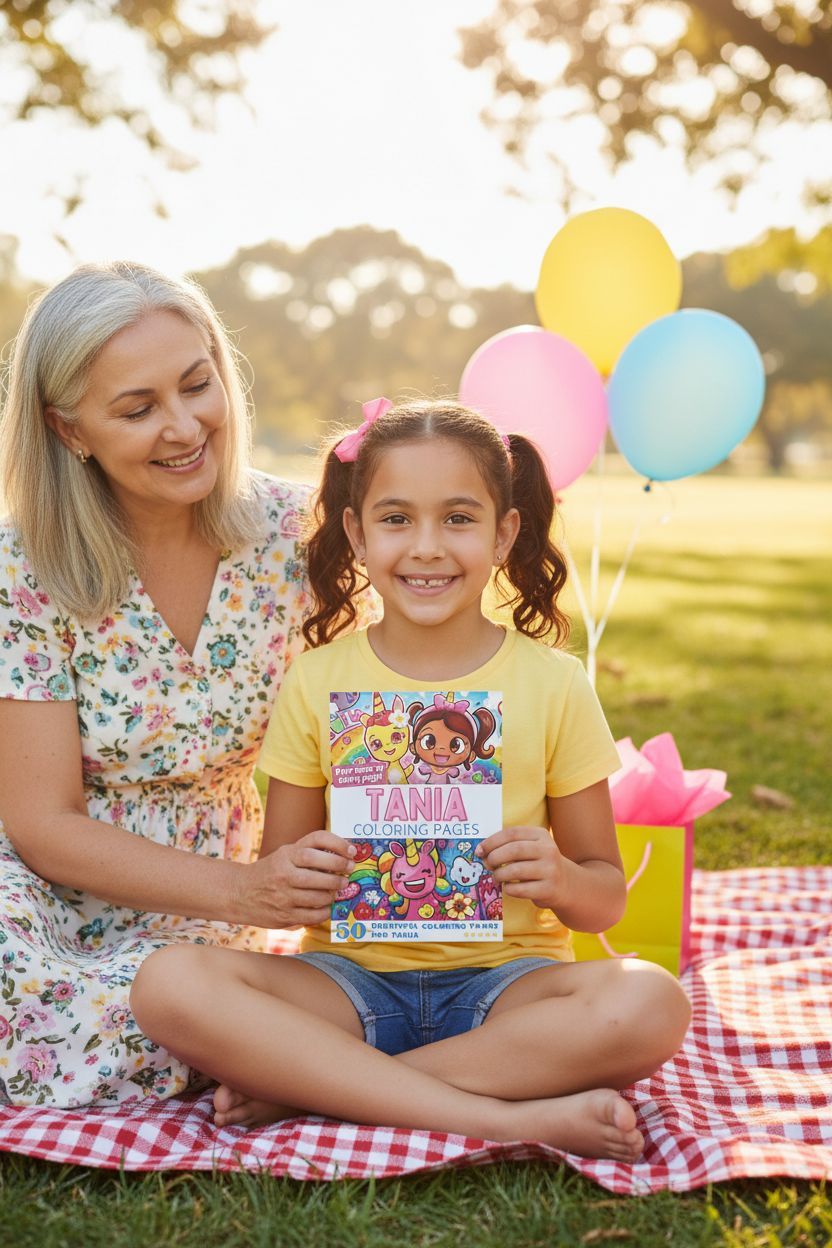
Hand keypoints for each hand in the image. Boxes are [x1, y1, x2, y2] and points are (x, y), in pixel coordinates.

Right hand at [236, 830, 354, 928]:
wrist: (240, 893)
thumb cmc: (271, 871)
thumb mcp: (285, 854)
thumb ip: (309, 852)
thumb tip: (344, 855)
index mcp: (286, 854)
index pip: (316, 841)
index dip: (338, 844)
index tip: (352, 851)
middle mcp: (284, 873)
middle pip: (319, 872)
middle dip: (339, 873)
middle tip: (348, 874)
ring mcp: (283, 896)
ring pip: (318, 896)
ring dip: (333, 894)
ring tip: (337, 890)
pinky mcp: (284, 915)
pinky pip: (313, 915)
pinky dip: (324, 911)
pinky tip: (326, 905)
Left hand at [477, 825, 565, 910]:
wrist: (565, 884)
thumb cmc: (538, 863)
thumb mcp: (531, 847)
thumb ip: (510, 845)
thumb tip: (482, 851)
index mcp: (541, 835)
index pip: (512, 833)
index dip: (492, 841)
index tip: (480, 850)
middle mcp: (548, 850)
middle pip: (514, 850)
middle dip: (494, 858)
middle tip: (487, 864)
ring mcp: (550, 870)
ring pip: (516, 870)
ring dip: (499, 875)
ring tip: (496, 877)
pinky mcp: (548, 889)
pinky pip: (520, 889)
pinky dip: (508, 888)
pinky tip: (508, 887)